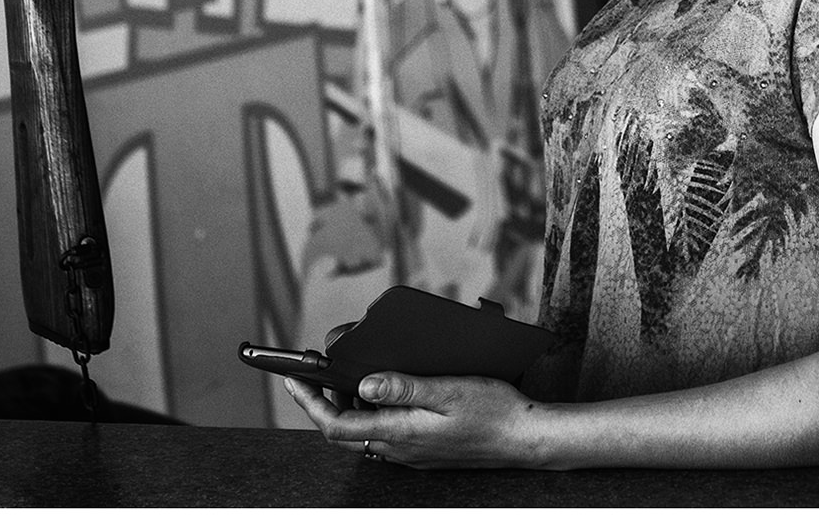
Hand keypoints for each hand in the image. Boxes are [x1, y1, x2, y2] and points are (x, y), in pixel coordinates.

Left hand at [282, 369, 537, 468]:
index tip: (295, 379)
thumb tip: (364, 384)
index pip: (336, 425)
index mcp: (400, 432)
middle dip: (327, 398)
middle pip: (345, 428)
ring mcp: (410, 452)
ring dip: (353, 402)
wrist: (523, 438)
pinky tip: (391, 386)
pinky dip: (376, 409)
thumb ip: (405, 388)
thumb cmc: (493, 412)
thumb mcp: (449, 390)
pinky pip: (386, 430)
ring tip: (357, 369)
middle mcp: (398, 447)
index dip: (310, 403)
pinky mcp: (422, 449)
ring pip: (365, 429)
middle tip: (323, 368)